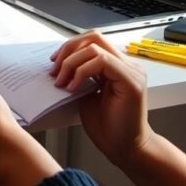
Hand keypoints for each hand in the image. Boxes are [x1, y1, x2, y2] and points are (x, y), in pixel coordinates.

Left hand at [50, 31, 152, 166]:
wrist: (124, 149)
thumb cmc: (107, 127)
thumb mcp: (86, 94)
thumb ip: (79, 76)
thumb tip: (59, 63)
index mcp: (117, 66)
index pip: (93, 40)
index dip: (70, 47)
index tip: (53, 63)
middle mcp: (127, 65)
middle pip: (94, 37)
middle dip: (68, 49)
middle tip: (54, 69)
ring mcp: (132, 71)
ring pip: (95, 47)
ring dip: (71, 62)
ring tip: (61, 81)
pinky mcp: (132, 81)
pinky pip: (102, 61)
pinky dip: (82, 71)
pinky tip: (73, 87)